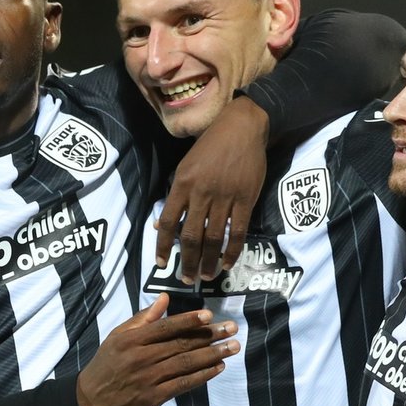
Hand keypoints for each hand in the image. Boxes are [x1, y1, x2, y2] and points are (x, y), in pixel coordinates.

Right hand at [77, 294, 238, 405]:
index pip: (166, 327)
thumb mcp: (119, 336)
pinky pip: (183, 384)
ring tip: (232, 347)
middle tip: (232, 329)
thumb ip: (143, 318)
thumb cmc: (108, 363)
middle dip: (210, 335)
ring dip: (213, 354)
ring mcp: (148, 378)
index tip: (210, 315)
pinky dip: (202, 375)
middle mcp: (141, 357)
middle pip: (181, 344)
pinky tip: (218, 367)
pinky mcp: (154, 397)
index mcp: (132, 339)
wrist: (90, 399)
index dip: (189, 321)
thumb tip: (165, 299)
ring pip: (186, 363)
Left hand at [154, 96, 267, 283]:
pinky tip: (226, 263)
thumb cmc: (210, 145)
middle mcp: (201, 193)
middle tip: (186, 279)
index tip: (162, 263)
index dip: (162, 246)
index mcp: (182, 184)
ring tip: (206, 276)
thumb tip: (159, 225)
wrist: (242, 127)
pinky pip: (238, 232)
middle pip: (191, 236)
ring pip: (214, 238)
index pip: (167, 222)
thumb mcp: (185, 166)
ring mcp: (224, 197)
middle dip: (187, 262)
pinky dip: (232, 251)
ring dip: (208, 262)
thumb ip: (175, 196)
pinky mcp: (245, 199)